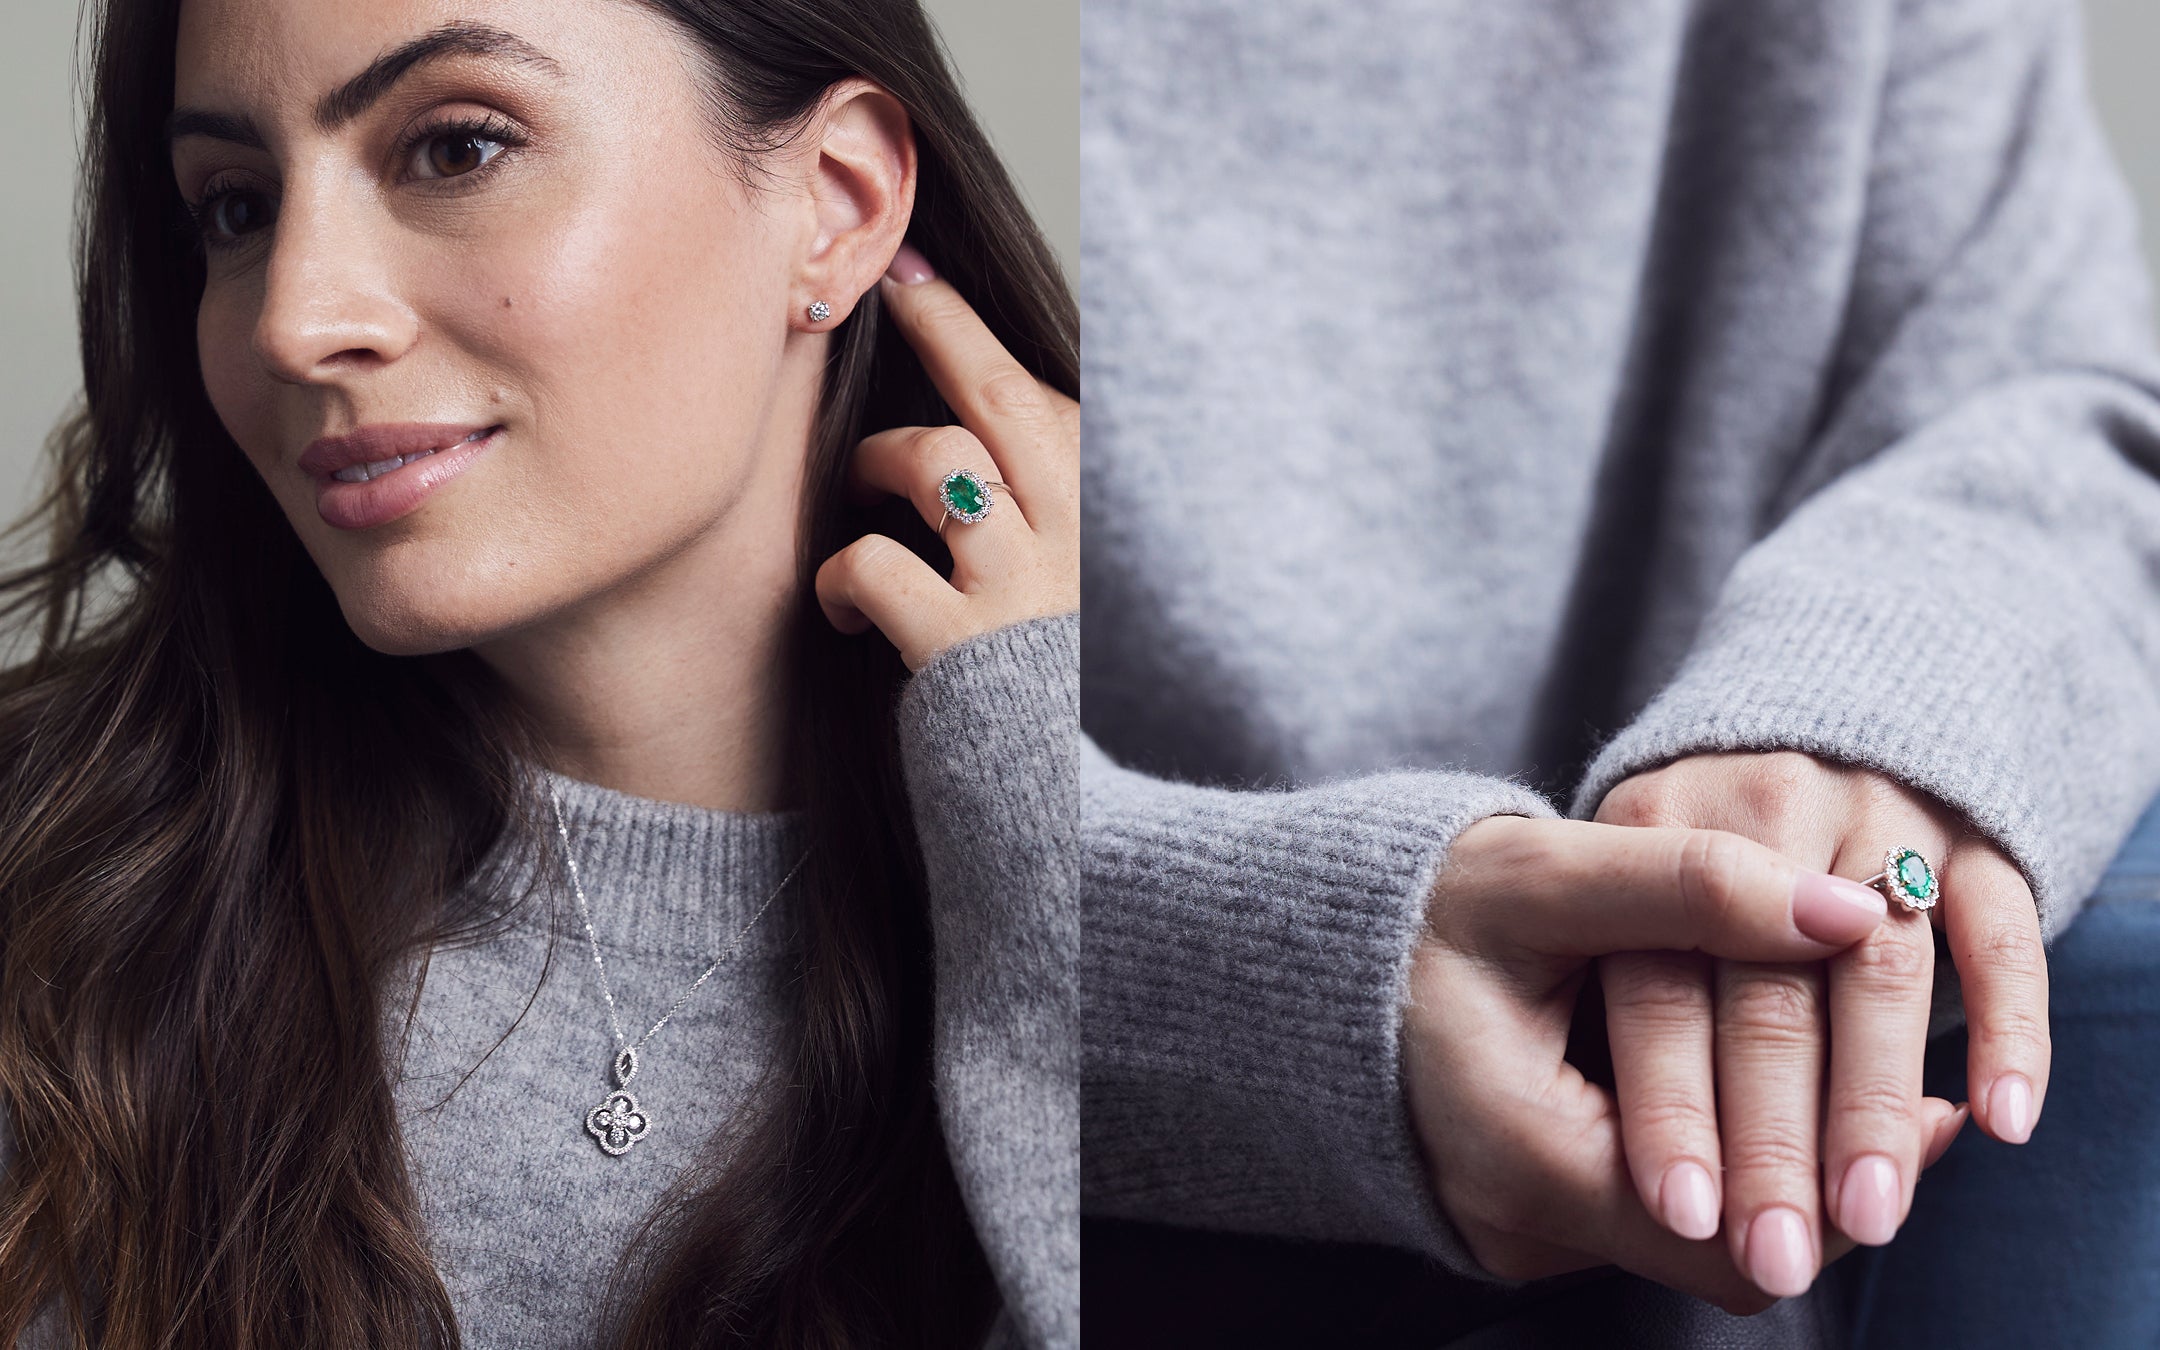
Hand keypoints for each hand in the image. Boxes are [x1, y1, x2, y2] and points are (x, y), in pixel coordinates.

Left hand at [815, 241, 1078, 669]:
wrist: (1075, 825)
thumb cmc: (1058, 703)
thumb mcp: (1075, 596)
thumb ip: (1042, 518)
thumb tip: (975, 444)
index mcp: (1107, 521)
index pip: (1048, 397)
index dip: (974, 328)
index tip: (920, 275)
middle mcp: (1078, 540)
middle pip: (1002, 395)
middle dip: (939, 325)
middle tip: (887, 286)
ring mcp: (1023, 589)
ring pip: (938, 459)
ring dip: (880, 458)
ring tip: (861, 484)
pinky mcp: (963, 649)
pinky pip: (877, 565)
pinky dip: (843, 576)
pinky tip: (845, 607)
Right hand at [1405, 812, 1971, 1313]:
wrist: (1304, 954)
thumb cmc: (1417, 909)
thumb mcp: (1539, 875)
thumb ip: (1687, 887)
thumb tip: (1850, 910)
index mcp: (1524, 1154)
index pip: (1730, 1238)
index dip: (1839, 1182)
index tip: (1937, 1111)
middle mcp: (1521, 1223)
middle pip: (1728, 1257)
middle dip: (1831, 1182)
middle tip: (1937, 1109)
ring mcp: (1522, 1230)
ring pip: (1697, 1241)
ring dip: (1783, 1167)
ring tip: (1874, 1084)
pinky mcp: (1530, 1213)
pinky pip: (1655, 1216)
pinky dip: (1724, 1156)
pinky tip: (1774, 1085)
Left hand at [1592, 750, 2047, 1291]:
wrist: (1804, 714)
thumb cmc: (1683, 851)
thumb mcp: (1616, 887)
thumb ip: (1625, 999)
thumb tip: (1654, 1178)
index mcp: (1649, 827)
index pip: (1659, 988)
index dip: (1671, 1106)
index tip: (1680, 1212)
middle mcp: (1763, 805)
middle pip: (1768, 994)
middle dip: (1771, 1140)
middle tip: (1775, 1256)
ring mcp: (1876, 811)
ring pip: (1880, 971)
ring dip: (1873, 1103)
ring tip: (1868, 1217)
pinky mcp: (1973, 830)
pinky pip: (1999, 931)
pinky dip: (2006, 1026)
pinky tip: (1997, 1120)